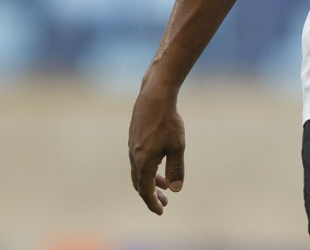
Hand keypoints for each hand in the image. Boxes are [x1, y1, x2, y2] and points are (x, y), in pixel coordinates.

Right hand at [128, 79, 185, 214]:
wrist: (154, 97)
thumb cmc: (168, 122)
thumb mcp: (177, 147)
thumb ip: (175, 169)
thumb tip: (175, 189)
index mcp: (143, 163)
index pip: (146, 191)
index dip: (153, 203)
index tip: (161, 211)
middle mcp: (134, 158)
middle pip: (140, 183)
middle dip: (152, 194)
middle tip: (164, 201)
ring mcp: (132, 147)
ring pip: (139, 171)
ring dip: (151, 180)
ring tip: (166, 183)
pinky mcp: (134, 138)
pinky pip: (138, 159)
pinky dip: (148, 167)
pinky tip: (159, 161)